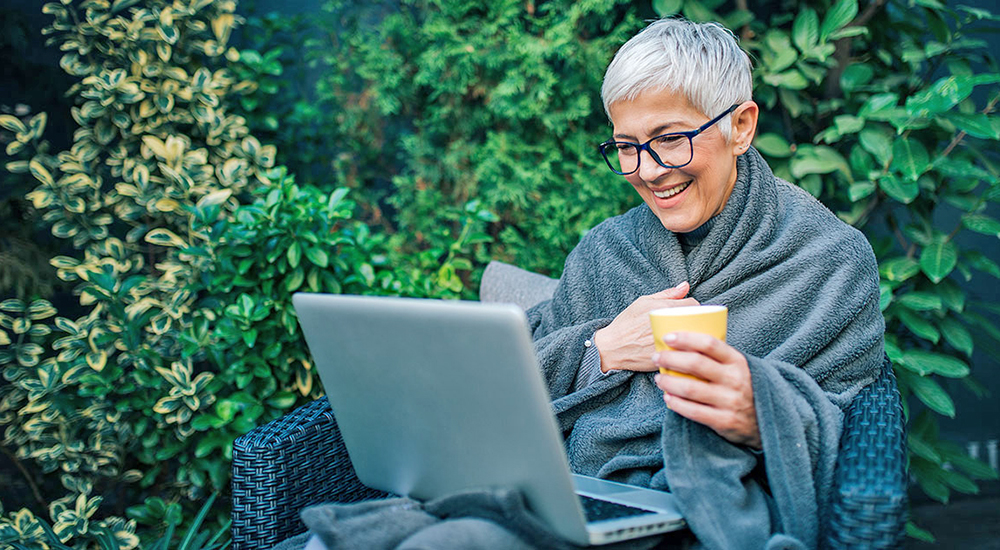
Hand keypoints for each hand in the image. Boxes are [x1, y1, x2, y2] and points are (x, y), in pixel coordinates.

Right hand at [593, 282, 697, 372]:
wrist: (611, 348)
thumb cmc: (626, 323)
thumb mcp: (642, 302)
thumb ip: (666, 294)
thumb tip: (685, 285)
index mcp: (661, 308)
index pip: (693, 304)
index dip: (696, 308)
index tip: (692, 313)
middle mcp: (666, 324)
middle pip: (696, 321)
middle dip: (698, 323)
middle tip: (692, 326)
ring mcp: (666, 342)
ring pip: (693, 338)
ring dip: (695, 338)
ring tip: (690, 338)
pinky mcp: (666, 358)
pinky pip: (686, 354)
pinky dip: (688, 352)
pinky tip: (685, 352)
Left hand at [653, 332, 760, 448]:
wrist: (767, 421)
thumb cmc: (743, 388)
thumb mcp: (738, 368)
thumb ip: (718, 357)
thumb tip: (681, 342)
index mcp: (737, 361)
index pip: (709, 344)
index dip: (685, 338)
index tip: (667, 337)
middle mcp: (735, 379)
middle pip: (695, 364)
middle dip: (670, 358)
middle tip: (656, 357)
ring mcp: (730, 401)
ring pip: (690, 388)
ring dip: (669, 382)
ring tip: (659, 378)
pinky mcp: (725, 421)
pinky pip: (693, 411)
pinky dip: (676, 403)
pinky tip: (668, 398)